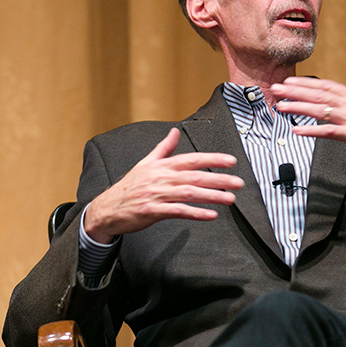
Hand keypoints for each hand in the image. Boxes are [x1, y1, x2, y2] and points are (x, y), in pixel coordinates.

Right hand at [83, 128, 244, 242]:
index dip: (212, 159)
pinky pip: (178, 211)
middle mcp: (161, 178)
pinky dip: (196, 213)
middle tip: (238, 183)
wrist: (107, 208)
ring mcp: (157, 194)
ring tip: (230, 199)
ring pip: (189, 193)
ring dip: (212, 196)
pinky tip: (210, 215)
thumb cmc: (129, 187)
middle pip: (194, 176)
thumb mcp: (145, 163)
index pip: (191, 159)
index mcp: (161, 165)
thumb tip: (174, 131)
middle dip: (219, 179)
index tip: (231, 161)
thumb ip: (163, 148)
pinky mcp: (153, 211)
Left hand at [270, 62, 345, 162]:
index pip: (327, 86)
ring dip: (298, 108)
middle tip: (276, 89)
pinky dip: (312, 131)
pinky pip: (329, 133)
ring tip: (280, 106)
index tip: (291, 81)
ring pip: (320, 111)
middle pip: (319, 95)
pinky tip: (297, 130)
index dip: (307, 83)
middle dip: (295, 92)